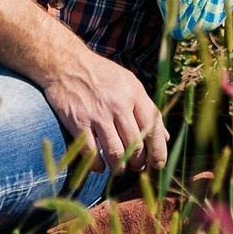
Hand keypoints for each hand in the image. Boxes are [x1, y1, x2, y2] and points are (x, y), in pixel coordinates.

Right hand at [38, 48, 169, 173]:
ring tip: (119, 169)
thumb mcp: (129, 84)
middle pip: (135, 145)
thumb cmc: (102, 75)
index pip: (153, 128)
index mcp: (135, 93)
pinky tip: (100, 166)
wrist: (66, 64)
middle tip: (136, 167)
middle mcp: (118, 104)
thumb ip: (147, 110)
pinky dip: (97, 165)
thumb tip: (166, 137)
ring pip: (115, 152)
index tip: (158, 164)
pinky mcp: (77, 122)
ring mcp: (97, 114)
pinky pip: (91, 152)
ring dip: (119, 167)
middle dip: (138, 162)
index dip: (158, 151)